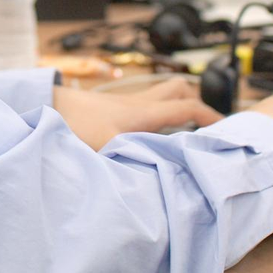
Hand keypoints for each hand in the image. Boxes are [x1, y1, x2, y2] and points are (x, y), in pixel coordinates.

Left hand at [53, 79, 222, 151]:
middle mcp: (139, 103)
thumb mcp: (107, 147)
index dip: (212, 116)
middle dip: (196, 101)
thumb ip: (133, 162)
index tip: (227, 129)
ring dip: (176, 106)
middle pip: (177, 89)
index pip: (188, 106)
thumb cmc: (74, 123)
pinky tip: (151, 135)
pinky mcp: (112, 108)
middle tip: (206, 124)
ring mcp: (125, 103)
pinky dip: (156, 114)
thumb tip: (156, 183)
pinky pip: (145, 105)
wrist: (45, 104)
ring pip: (161, 96)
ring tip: (184, 131)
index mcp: (145, 111)